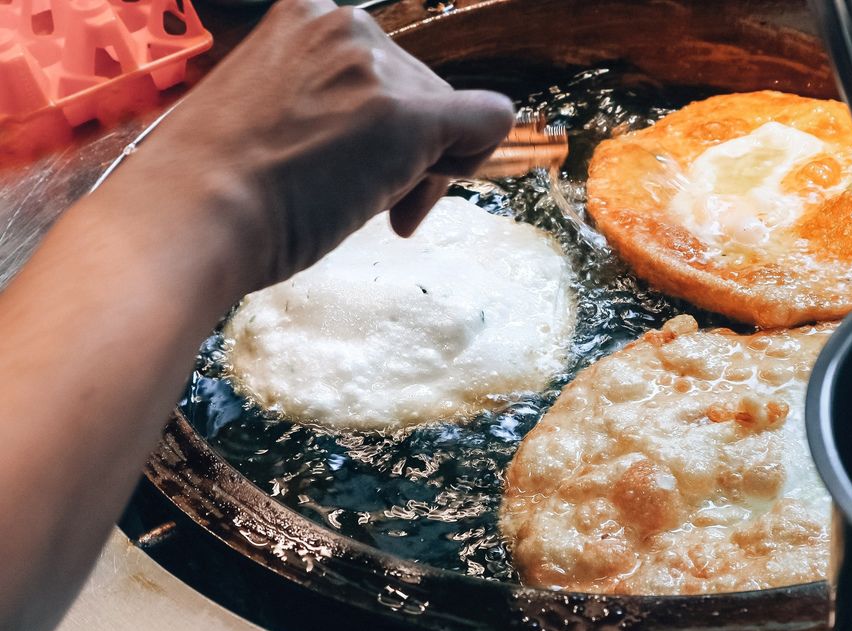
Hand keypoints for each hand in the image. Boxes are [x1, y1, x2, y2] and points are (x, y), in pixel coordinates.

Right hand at [111, 0, 513, 289]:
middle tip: (374, 206)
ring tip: (376, 210)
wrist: (190, 215)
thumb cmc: (213, 184)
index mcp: (304, 17)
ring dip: (424, 170)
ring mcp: (377, 68)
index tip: (356, 169)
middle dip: (408, 153)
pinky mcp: (410, 115)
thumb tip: (375, 135)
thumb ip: (323, 104)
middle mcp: (345, 25)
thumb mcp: (267, 113)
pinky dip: (477, 155)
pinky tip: (421, 196)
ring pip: (450, 117)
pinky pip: (488, 120)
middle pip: (421, 91)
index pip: (379, 70)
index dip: (380, 126)